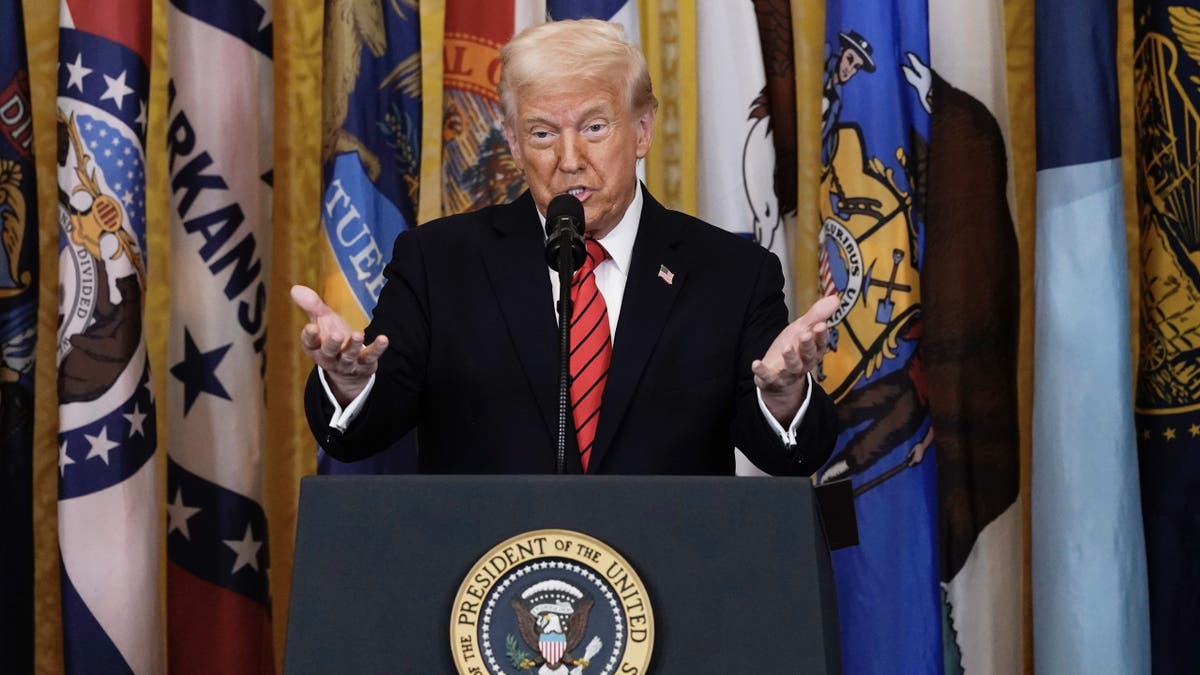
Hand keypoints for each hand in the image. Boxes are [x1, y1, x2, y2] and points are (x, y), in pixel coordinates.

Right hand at [290, 284, 387, 405]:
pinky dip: (377, 349)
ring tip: (358, 334)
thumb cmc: (332, 337)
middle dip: (332, 344)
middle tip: (336, 335)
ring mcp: (347, 363)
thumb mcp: (322, 320)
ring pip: (348, 356)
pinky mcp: (364, 364)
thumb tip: (295, 288)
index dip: (309, 337)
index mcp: (315, 348)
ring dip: (353, 346)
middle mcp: (329, 358)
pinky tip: (383, 339)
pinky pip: (371, 357)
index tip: (310, 327)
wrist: (349, 366)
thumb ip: (312, 306)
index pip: (310, 344)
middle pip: (328, 353)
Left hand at [752, 294, 838, 423]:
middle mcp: (804, 363)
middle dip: (807, 345)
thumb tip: (835, 299)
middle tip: (805, 334)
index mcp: (813, 350)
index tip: (821, 325)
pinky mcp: (772, 379)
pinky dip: (762, 371)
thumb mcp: (802, 328)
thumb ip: (817, 315)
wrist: (779, 375)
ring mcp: (788, 372)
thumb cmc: (794, 348)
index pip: (821, 343)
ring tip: (787, 348)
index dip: (821, 335)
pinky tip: (756, 363)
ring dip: (790, 357)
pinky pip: (768, 377)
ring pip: (793, 366)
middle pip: (808, 355)